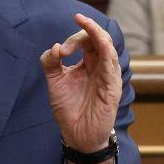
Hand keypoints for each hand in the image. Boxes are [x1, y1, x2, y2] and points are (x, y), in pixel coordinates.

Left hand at [41, 14, 121, 163]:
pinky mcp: (112, 87)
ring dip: (95, 34)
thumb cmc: (69, 108)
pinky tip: (99, 42)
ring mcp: (108, 75)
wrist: (76, 134)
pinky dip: (106, 49)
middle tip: (65, 49)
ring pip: (108, 46)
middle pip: (98, 38)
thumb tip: (55, 47)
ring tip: (81, 28)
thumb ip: (50, 62)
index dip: (73, 39)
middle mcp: (100, 66)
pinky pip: (112, 64)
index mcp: (88, 63)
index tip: (59, 53)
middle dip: (83, 33)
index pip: (86, 40)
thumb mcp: (54, 81)